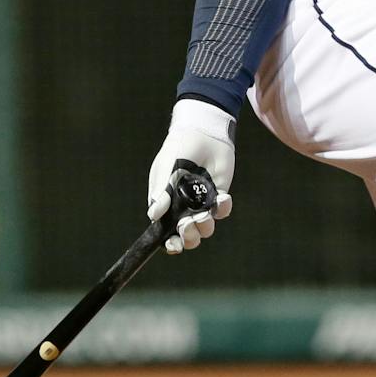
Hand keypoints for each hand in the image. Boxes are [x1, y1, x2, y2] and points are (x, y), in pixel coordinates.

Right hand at [145, 99, 234, 254]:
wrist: (203, 132)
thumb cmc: (178, 149)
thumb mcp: (166, 169)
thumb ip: (161, 192)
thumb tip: (153, 216)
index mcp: (166, 205)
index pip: (165, 232)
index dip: (169, 243)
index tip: (173, 244)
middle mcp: (183, 208)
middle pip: (187, 236)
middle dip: (188, 236)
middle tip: (188, 223)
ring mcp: (202, 202)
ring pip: (205, 228)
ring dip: (205, 225)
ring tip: (205, 212)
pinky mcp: (218, 195)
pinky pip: (222, 211)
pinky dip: (222, 208)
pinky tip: (222, 197)